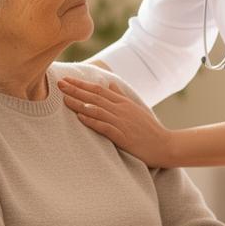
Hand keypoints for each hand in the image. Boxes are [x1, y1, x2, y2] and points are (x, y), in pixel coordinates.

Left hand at [59, 76, 174, 167]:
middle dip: (76, 90)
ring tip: (64, 99)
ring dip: (80, 104)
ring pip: (97, 109)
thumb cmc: (149, 129)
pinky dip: (92, 120)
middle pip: (95, 96)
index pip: (98, 89)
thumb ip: (121, 97)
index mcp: (123, 102)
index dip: (81, 84)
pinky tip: (81, 117)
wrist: (165, 145)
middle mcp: (121, 109)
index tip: (67, 80)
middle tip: (59, 84)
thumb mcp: (136, 109)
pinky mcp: (123, 136)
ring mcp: (122, 122)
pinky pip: (104, 126)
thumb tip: (110, 85)